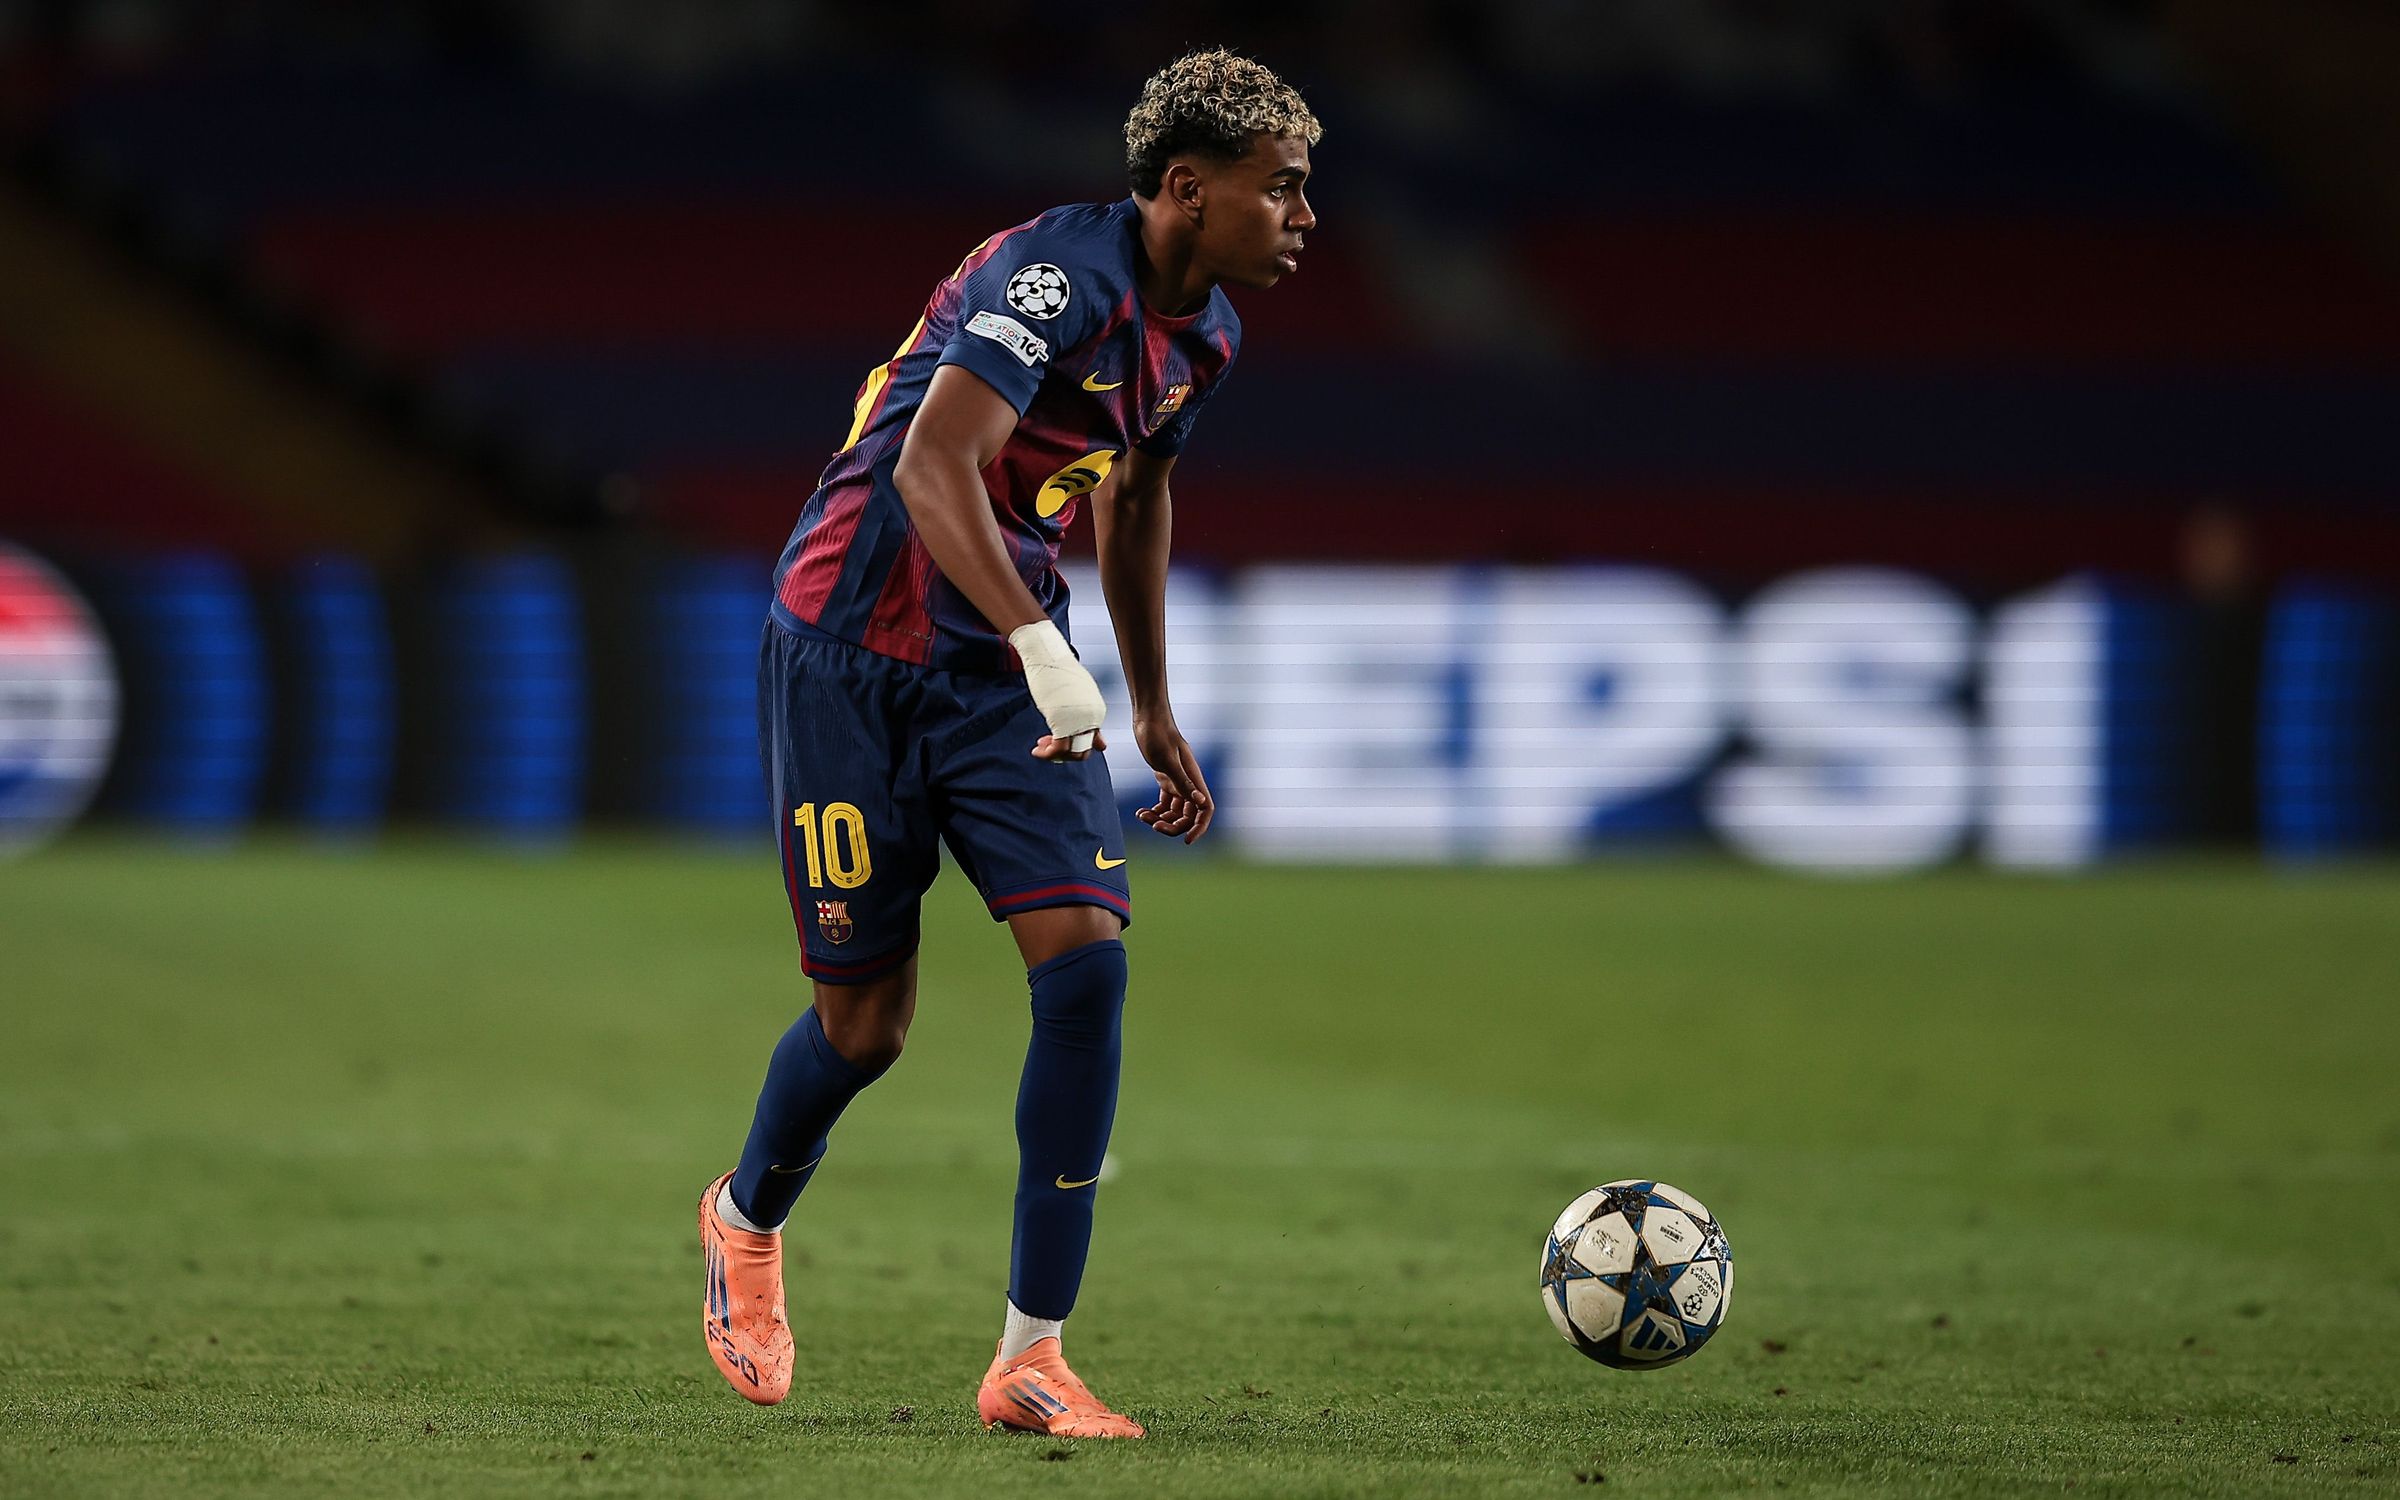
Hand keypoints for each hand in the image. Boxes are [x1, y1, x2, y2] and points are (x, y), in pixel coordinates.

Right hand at [1011, 619, 1104, 760]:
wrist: (1046, 655)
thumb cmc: (1058, 674)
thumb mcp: (1078, 698)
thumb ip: (1090, 722)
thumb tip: (1103, 747)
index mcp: (1098, 711)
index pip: (1091, 743)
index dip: (1071, 747)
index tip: (1051, 739)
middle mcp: (1093, 717)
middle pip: (1083, 751)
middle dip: (1063, 755)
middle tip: (1044, 744)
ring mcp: (1080, 720)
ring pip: (1072, 753)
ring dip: (1053, 755)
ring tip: (1039, 749)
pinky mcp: (1064, 721)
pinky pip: (1058, 749)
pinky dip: (1047, 754)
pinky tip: (1037, 751)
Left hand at [1132, 713, 1213, 843]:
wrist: (1148, 717)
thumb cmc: (1158, 734)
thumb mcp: (1167, 759)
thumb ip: (1183, 782)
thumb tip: (1201, 802)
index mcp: (1194, 779)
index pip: (1205, 810)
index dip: (1199, 827)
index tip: (1187, 840)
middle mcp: (1188, 783)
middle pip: (1188, 816)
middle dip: (1172, 826)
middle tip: (1153, 826)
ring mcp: (1177, 781)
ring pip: (1174, 811)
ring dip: (1160, 819)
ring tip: (1142, 816)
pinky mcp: (1165, 778)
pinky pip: (1164, 803)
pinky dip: (1154, 811)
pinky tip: (1140, 812)